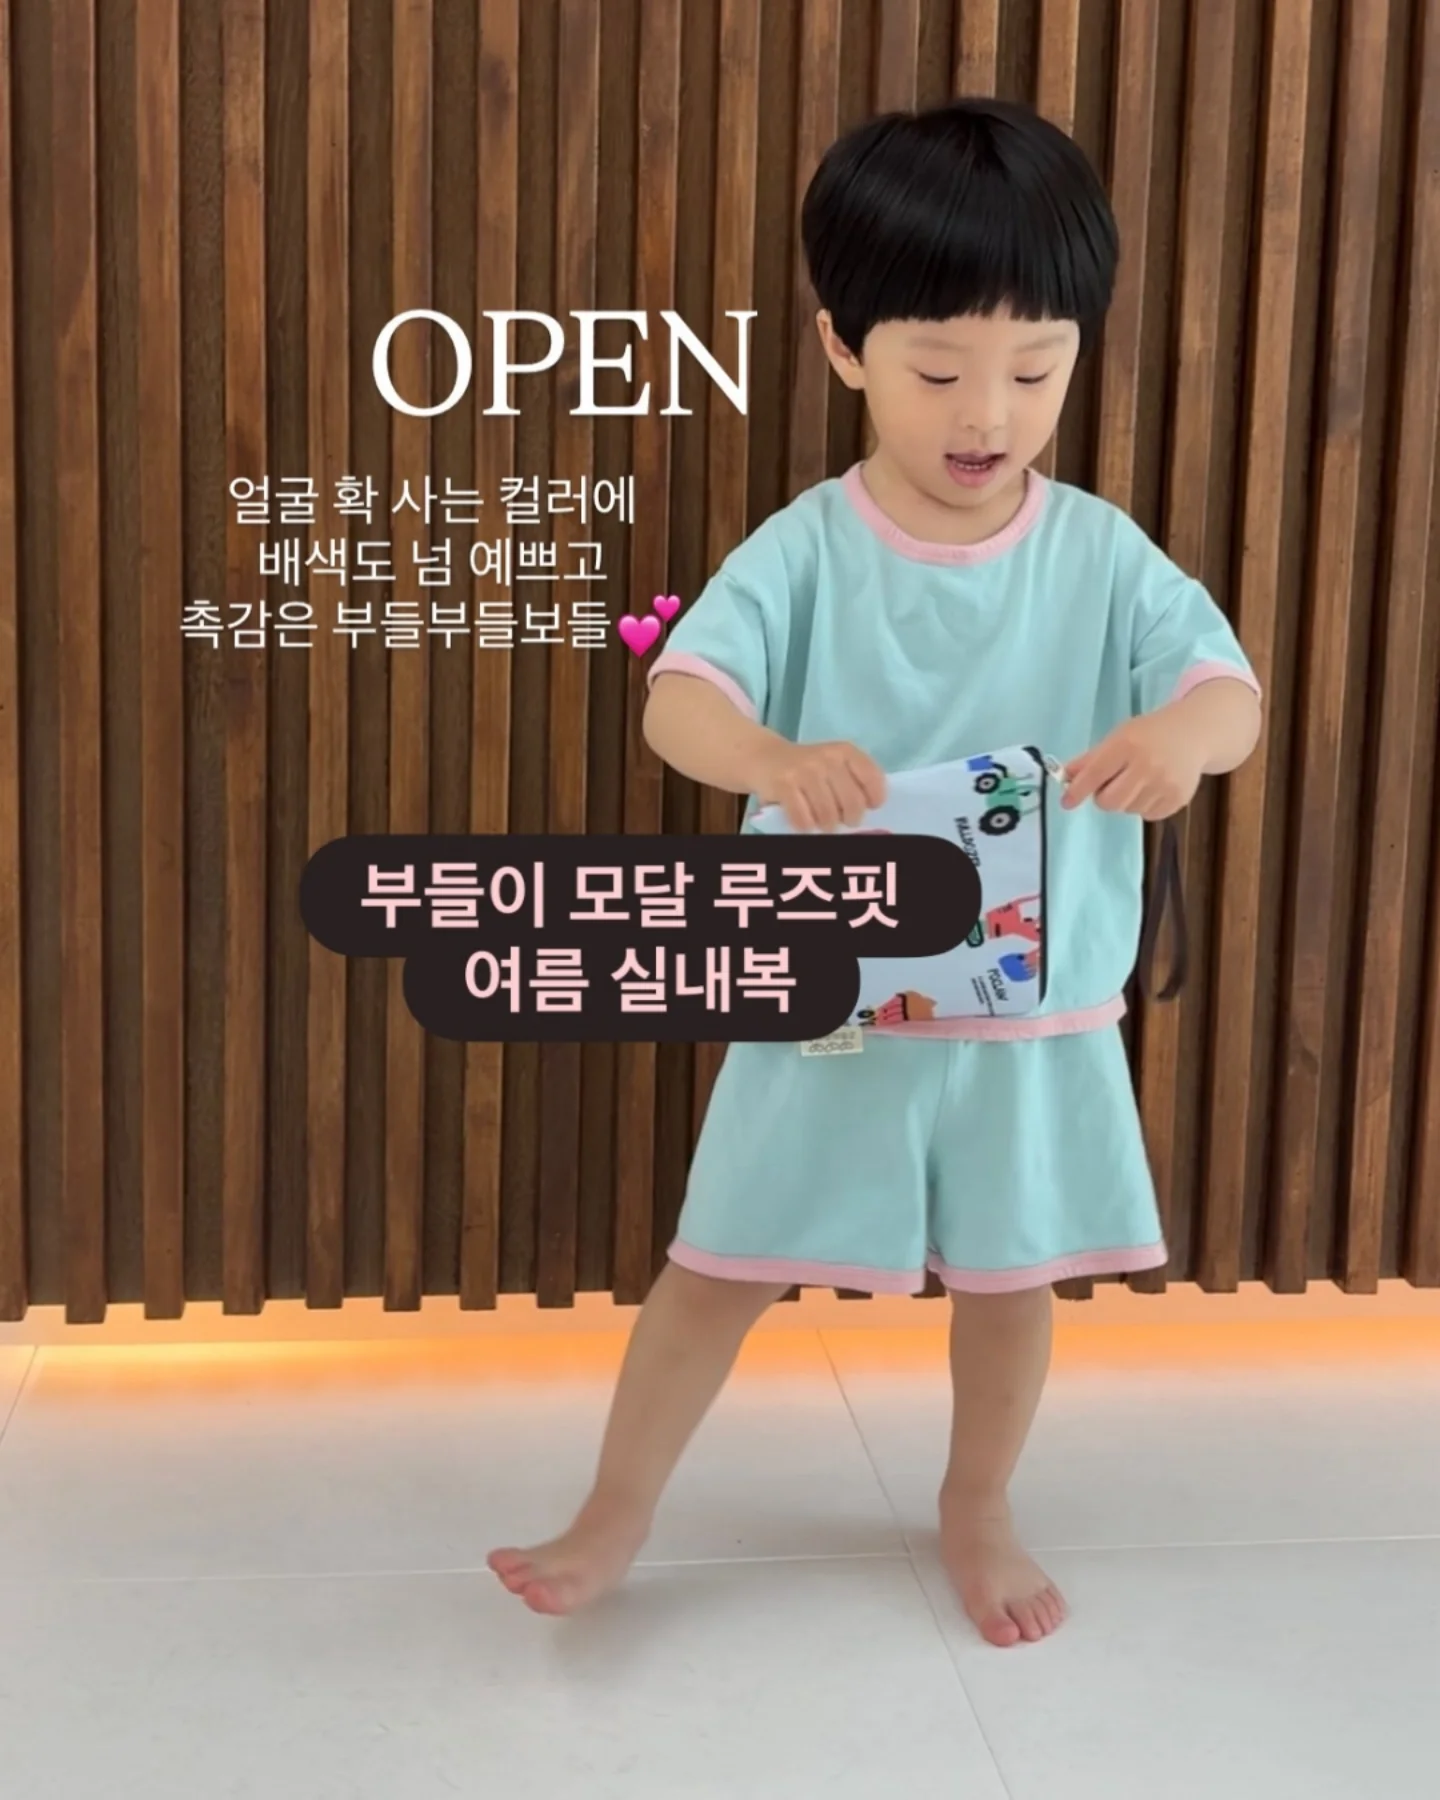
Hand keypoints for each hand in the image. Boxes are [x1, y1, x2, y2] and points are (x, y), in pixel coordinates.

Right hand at [754, 739, 886, 830]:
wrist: (765, 757)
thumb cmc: (807, 767)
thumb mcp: (834, 763)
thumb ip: (854, 780)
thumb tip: (867, 809)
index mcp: (845, 751)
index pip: (872, 778)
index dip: (874, 799)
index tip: (867, 807)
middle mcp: (828, 758)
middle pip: (853, 803)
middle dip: (850, 819)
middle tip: (842, 820)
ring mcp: (805, 770)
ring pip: (828, 814)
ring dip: (826, 826)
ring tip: (822, 822)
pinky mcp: (784, 784)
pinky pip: (803, 818)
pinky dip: (805, 826)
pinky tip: (804, 822)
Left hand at [1062, 711, 1205, 819]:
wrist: (1192, 734)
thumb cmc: (1148, 735)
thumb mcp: (1119, 737)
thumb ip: (1091, 759)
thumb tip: (1065, 777)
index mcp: (1127, 745)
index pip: (1094, 774)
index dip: (1077, 791)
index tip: (1066, 802)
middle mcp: (1147, 765)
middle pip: (1109, 801)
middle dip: (1103, 797)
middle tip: (1109, 785)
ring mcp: (1165, 783)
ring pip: (1128, 810)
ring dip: (1125, 801)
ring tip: (1136, 782)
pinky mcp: (1178, 798)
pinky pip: (1147, 815)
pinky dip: (1143, 806)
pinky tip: (1151, 788)